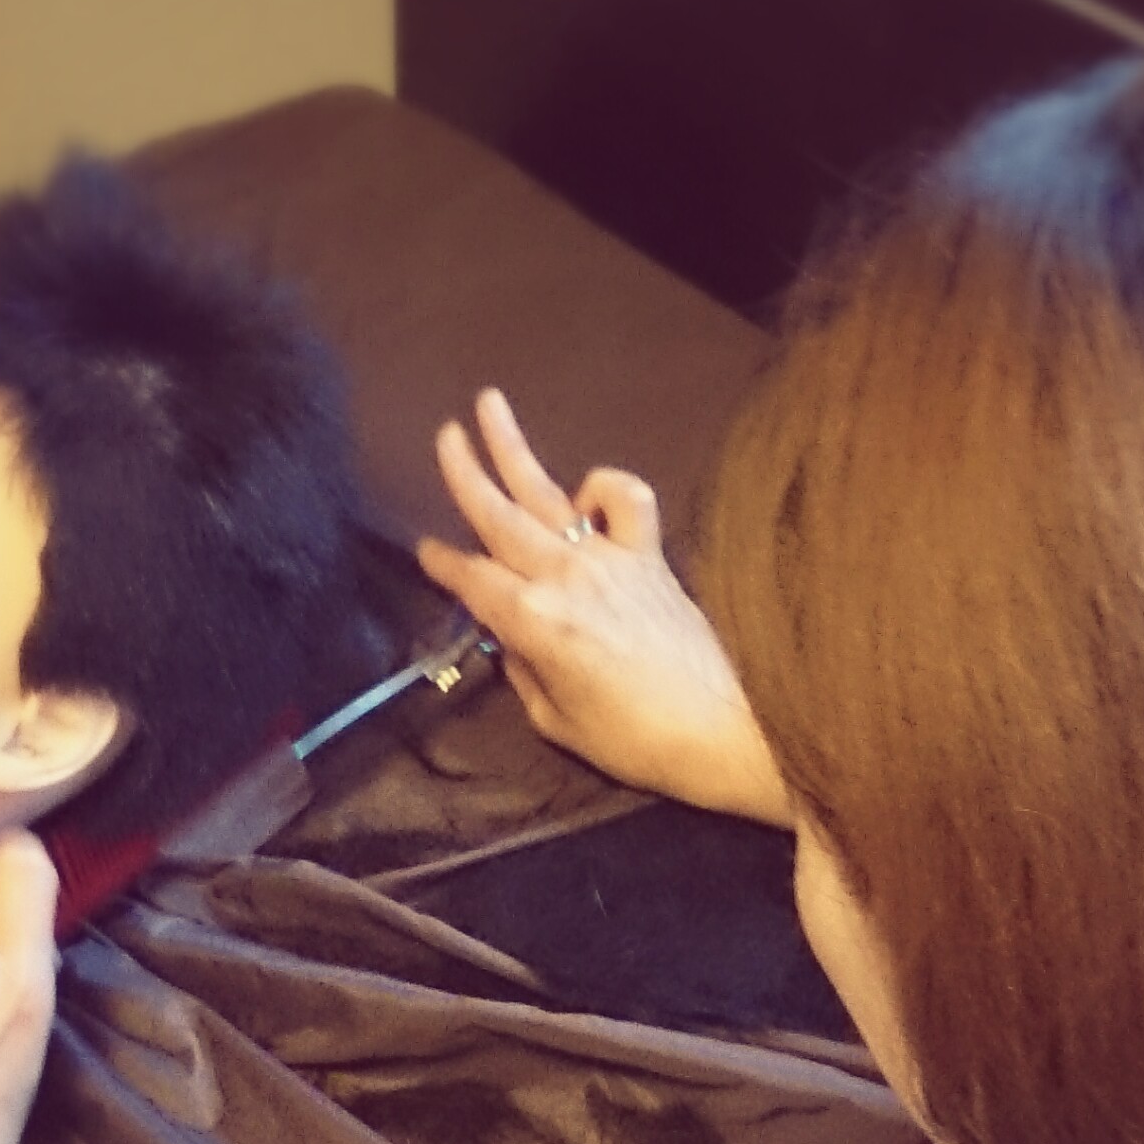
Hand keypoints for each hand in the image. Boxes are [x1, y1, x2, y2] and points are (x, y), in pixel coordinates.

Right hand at [419, 389, 790, 825]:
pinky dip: (604, 486)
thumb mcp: (555, 720)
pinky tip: (585, 494)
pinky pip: (626, 498)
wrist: (718, 731)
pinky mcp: (650, 555)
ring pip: (549, 492)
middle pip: (499, 516)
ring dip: (515, 449)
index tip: (425, 550)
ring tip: (490, 403)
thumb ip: (525, 671)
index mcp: (531, 620)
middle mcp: (563, 575)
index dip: (443, 564)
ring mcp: (609, 557)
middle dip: (465, 473)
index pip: (471, 580)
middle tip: (444, 434)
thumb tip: (515, 641)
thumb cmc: (633, 740)